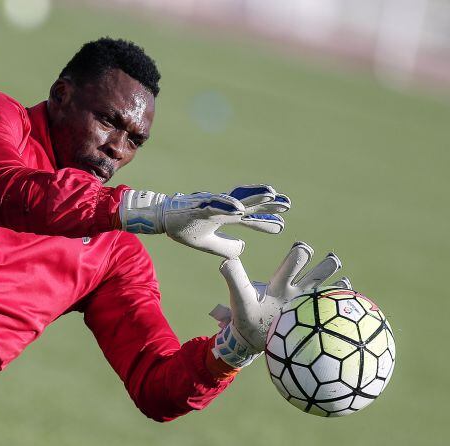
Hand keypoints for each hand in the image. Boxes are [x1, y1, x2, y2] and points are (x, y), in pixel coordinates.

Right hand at [119, 185, 289, 258]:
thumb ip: (226, 246)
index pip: (249, 218)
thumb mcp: (208, 243)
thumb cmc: (184, 228)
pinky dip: (227, 206)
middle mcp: (222, 208)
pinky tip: (240, 209)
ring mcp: (211, 205)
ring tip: (271, 194)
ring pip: (236, 199)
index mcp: (225, 216)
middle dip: (268, 204)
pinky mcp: (199, 206)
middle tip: (288, 203)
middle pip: (249, 204)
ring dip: (253, 197)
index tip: (282, 225)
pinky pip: (214, 205)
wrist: (162, 219)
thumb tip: (243, 247)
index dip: (264, 221)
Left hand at [210, 242, 350, 368]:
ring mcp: (306, 307)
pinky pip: (331, 313)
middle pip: (317, 272)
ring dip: (338, 286)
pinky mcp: (311, 322)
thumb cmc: (244, 316)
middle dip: (326, 265)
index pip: (294, 262)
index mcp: (281, 282)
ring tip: (346, 283)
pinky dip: (344, 308)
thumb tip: (226, 260)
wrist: (249, 340)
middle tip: (332, 261)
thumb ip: (234, 278)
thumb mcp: (240, 297)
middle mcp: (297, 291)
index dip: (300, 254)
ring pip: (328, 291)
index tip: (304, 249)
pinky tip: (356, 309)